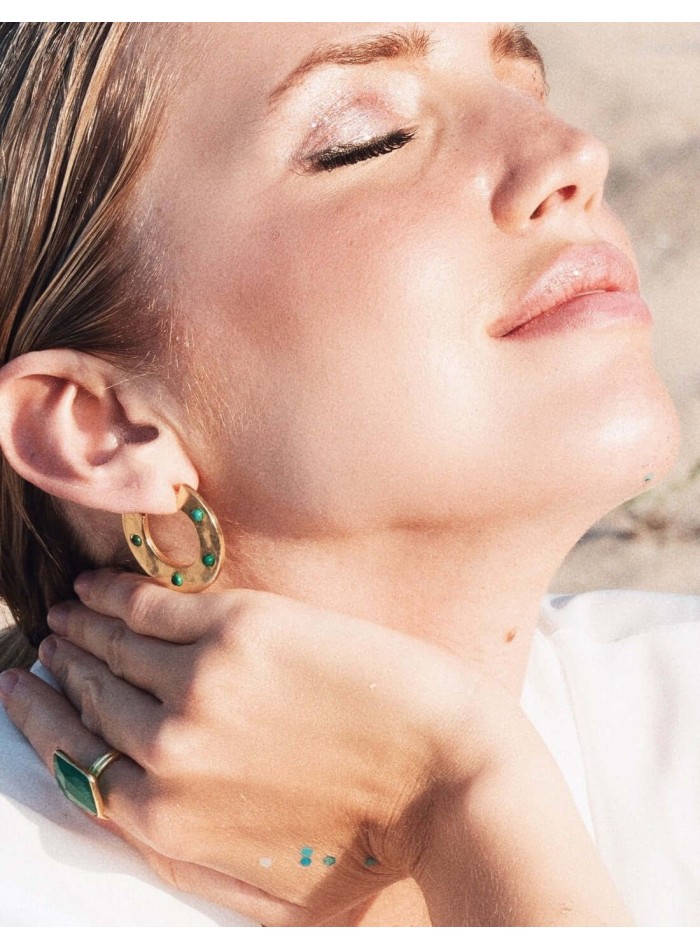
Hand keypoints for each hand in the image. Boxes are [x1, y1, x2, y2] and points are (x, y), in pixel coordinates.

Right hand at [0, 569, 522, 924]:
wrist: (449, 781)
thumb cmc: (368, 842)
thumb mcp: (262, 889)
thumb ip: (182, 858)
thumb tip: (122, 812)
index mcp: (167, 821)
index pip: (76, 760)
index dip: (46, 719)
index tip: (28, 689)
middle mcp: (168, 752)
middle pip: (90, 699)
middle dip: (64, 668)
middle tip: (51, 642)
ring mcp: (202, 685)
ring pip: (113, 646)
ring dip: (81, 624)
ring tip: (69, 609)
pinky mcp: (241, 630)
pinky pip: (154, 606)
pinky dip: (118, 593)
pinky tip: (103, 585)